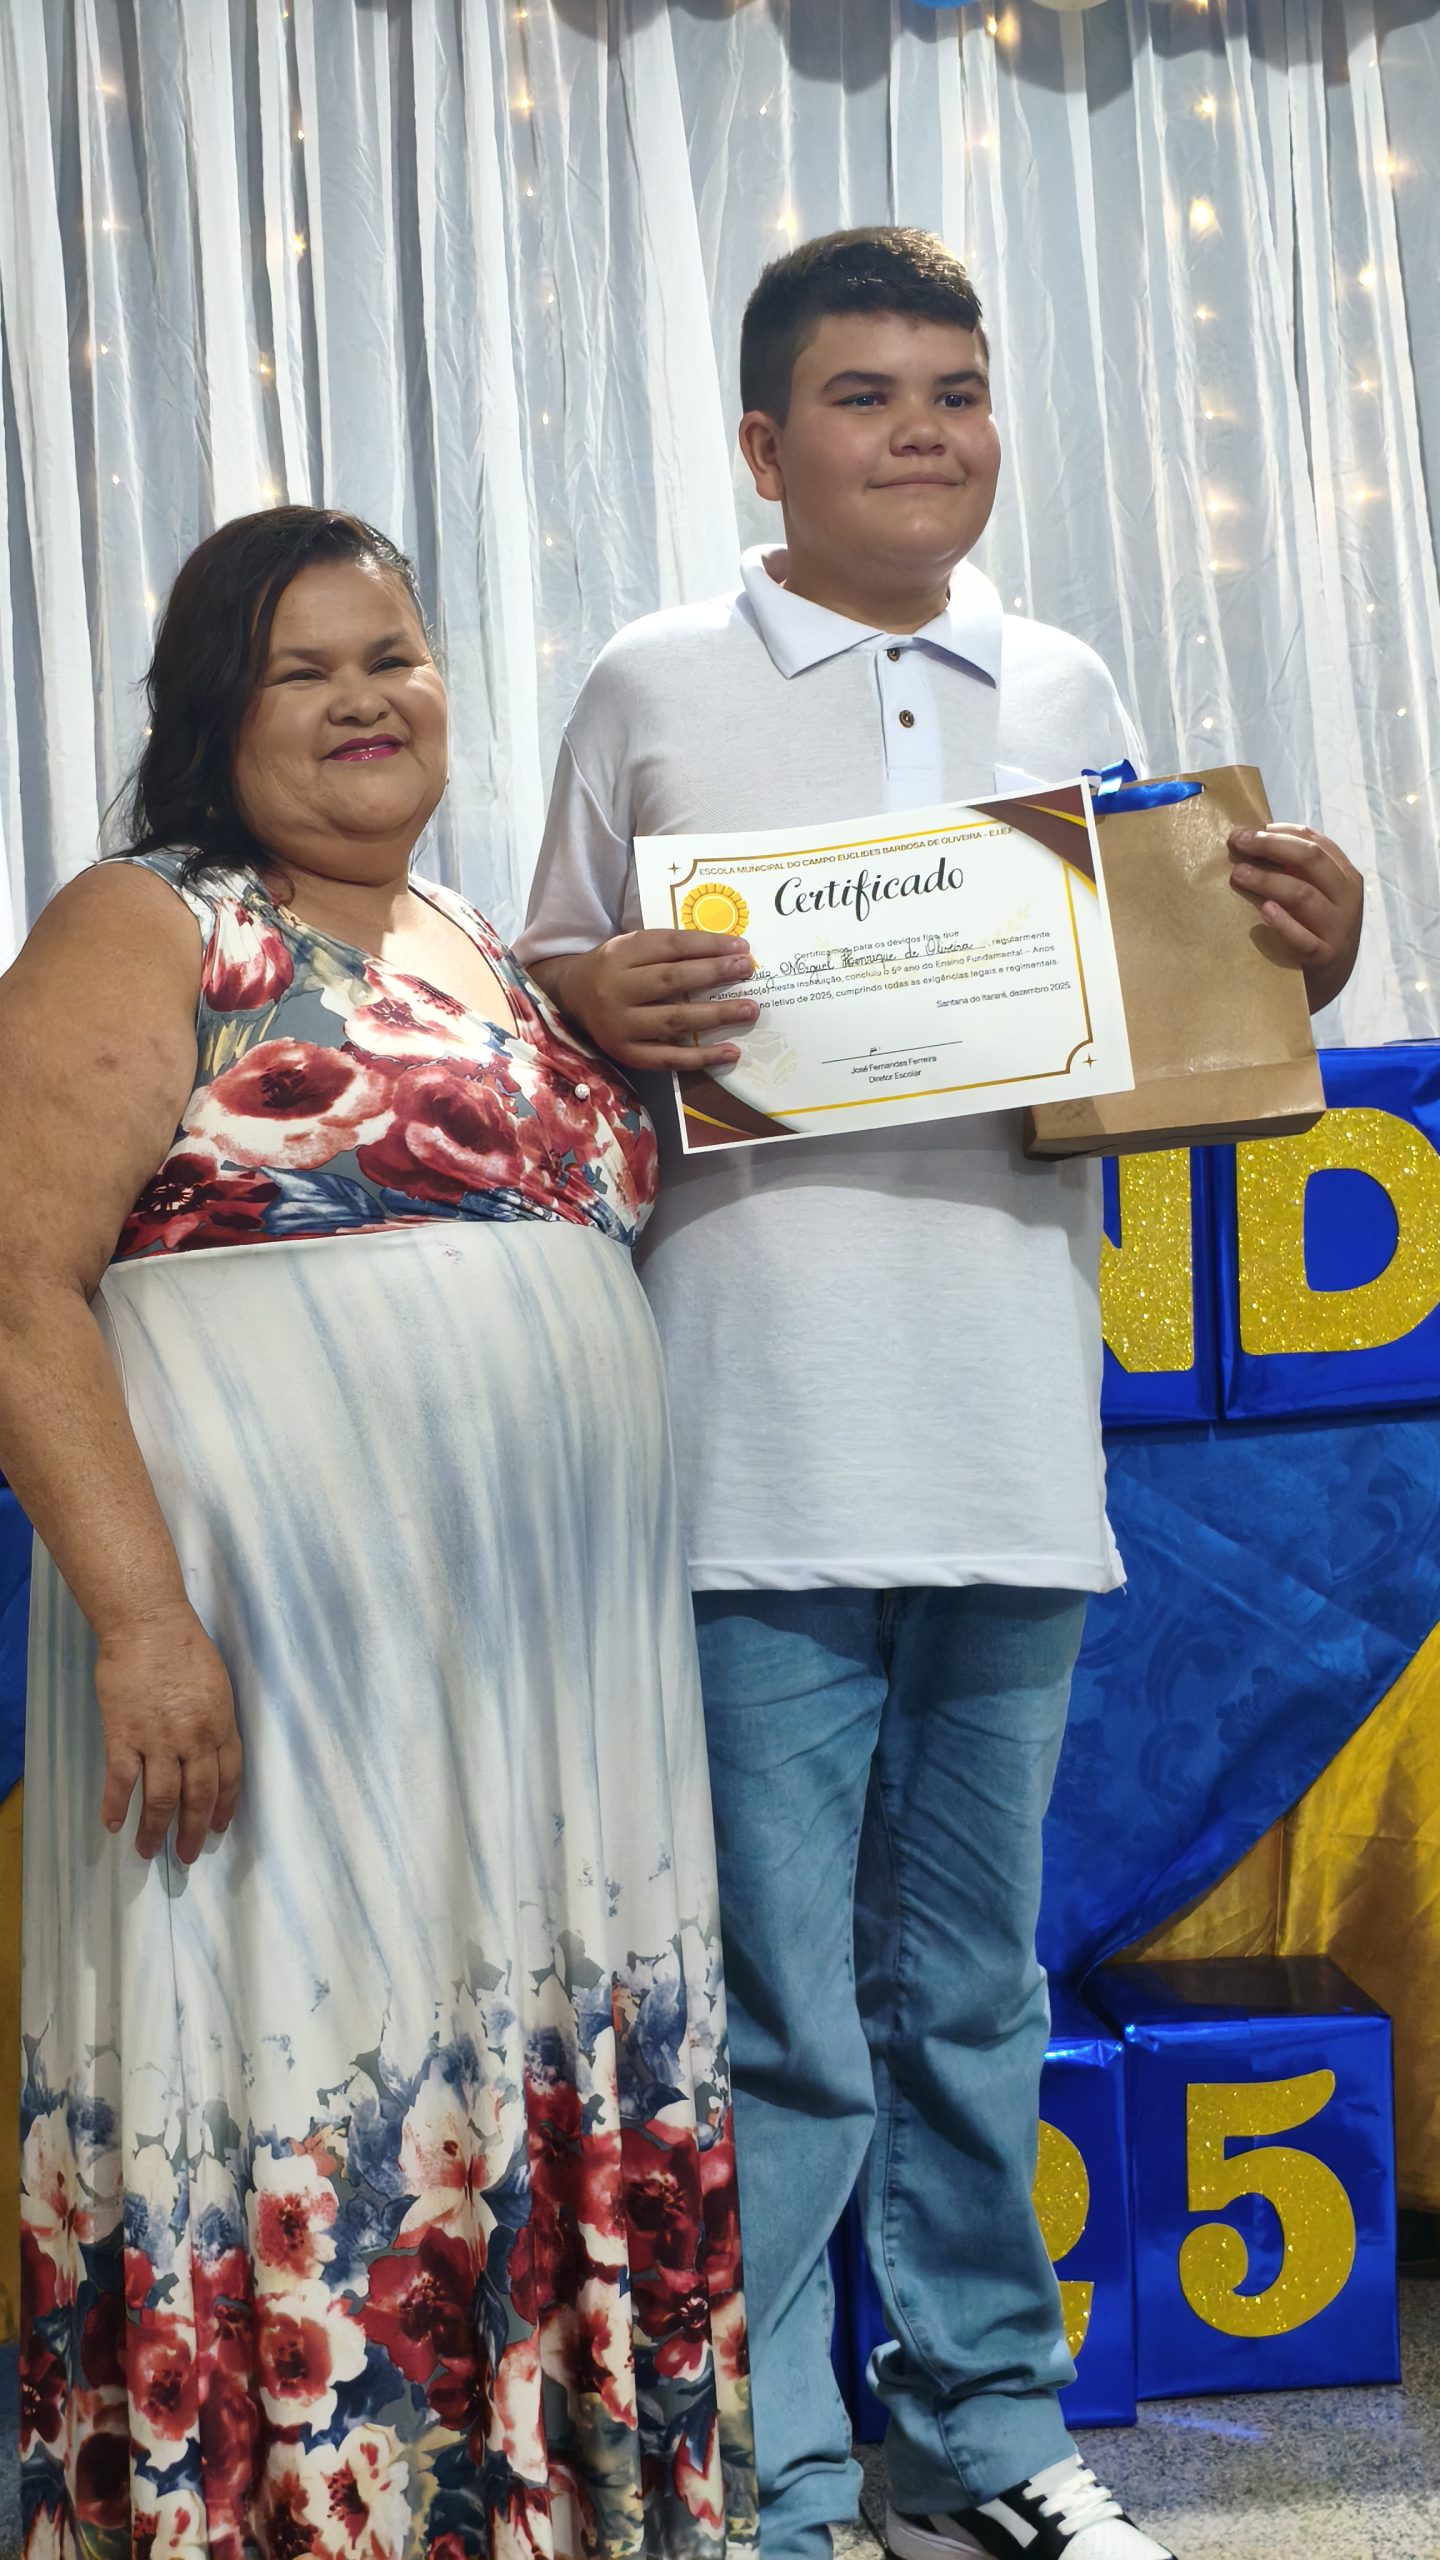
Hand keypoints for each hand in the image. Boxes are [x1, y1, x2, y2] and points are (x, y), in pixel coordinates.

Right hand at [94, 1605, 241, 1863]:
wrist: (148, 1624)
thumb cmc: (185, 1646)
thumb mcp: (217, 1685)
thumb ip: (214, 1720)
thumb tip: (207, 1749)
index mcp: (220, 1725)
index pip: (228, 1778)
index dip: (223, 1807)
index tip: (217, 1829)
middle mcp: (194, 1739)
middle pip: (198, 1796)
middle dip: (192, 1830)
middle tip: (187, 1854)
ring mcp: (158, 1739)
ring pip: (161, 1798)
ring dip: (155, 1829)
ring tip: (148, 1850)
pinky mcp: (124, 1734)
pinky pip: (121, 1780)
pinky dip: (116, 1805)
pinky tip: (112, 1824)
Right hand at [545, 930, 757, 1071]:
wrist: (570, 997)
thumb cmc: (613, 969)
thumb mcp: (632, 947)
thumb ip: (669, 949)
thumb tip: (725, 952)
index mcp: (619, 954)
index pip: (670, 947)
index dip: (709, 946)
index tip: (742, 948)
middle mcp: (616, 989)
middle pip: (672, 980)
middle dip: (714, 974)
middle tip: (747, 970)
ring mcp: (620, 1025)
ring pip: (674, 1020)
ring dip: (716, 1015)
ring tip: (749, 1009)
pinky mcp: (625, 1054)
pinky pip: (668, 1058)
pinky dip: (702, 1057)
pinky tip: (731, 1052)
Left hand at [1228, 823, 1363, 1012]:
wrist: (1325, 982)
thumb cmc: (1311, 929)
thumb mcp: (1314, 894)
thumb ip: (1294, 870)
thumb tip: (1248, 837)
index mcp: (1344, 876)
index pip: (1315, 842)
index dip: (1279, 832)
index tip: (1245, 831)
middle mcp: (1347, 898)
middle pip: (1311, 859)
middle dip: (1271, 846)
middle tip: (1237, 843)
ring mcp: (1339, 929)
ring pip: (1303, 894)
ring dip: (1267, 881)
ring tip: (1238, 875)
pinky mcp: (1324, 958)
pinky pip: (1303, 938)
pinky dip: (1283, 923)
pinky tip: (1263, 911)